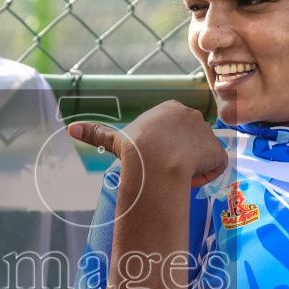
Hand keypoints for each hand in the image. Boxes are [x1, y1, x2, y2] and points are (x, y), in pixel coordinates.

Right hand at [68, 99, 227, 187]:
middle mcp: (192, 115)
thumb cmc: (136, 149)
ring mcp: (207, 133)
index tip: (155, 159)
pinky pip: (213, 168)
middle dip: (178, 158)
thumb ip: (97, 133)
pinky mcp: (217, 151)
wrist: (157, 160)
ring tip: (174, 175)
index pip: (172, 132)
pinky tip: (188, 179)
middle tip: (164, 169)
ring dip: (189, 169)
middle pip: (187, 144)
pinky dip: (204, 176)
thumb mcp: (116, 138)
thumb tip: (70, 129)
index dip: (164, 149)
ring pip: (199, 157)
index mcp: (170, 109)